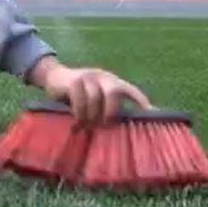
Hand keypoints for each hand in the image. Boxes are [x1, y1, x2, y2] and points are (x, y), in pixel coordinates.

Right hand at [27, 56, 151, 127]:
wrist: (54, 76)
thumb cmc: (79, 95)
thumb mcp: (95, 99)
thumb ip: (106, 109)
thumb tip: (117, 130)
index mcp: (113, 82)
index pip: (131, 91)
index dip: (142, 102)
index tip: (153, 116)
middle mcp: (104, 77)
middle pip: (114, 92)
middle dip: (110, 112)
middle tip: (103, 125)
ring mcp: (89, 76)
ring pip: (95, 97)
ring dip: (90, 115)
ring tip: (86, 126)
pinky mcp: (74, 80)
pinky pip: (80, 97)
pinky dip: (79, 111)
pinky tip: (76, 120)